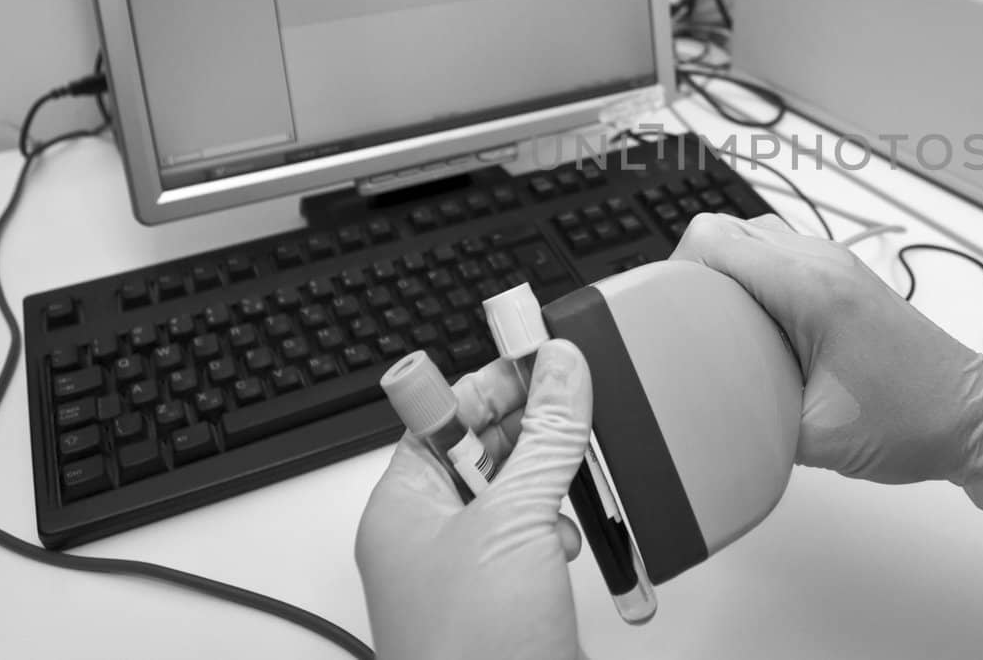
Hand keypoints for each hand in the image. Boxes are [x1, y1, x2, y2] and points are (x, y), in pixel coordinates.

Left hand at [356, 341, 591, 659]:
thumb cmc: (468, 652)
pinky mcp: (514, 599)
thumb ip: (545, 438)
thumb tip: (562, 368)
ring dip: (555, 482)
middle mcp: (431, 535)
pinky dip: (567, 529)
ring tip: (578, 478)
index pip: (442, 414)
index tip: (540, 352)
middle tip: (578, 408)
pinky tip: (578, 538)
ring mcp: (472, 570)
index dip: (490, 382)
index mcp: (403, 505)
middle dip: (534, 431)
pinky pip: (543, 538)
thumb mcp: (513, 522)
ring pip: (520, 492)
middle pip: (486, 448)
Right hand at [671, 212, 982, 484]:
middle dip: (692, 276)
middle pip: (725, 231)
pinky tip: (751, 336)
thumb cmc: (913, 421)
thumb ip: (745, 419)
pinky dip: (753, 285)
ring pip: (752, 240)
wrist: (975, 419)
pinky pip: (778, 259)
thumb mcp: (812, 437)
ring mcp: (835, 265)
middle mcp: (821, 261)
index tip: (661, 316)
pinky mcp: (842, 280)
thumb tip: (696, 418)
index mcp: (810, 287)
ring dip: (725, 277)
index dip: (674, 273)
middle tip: (682, 331)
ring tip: (713, 335)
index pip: (712, 240)